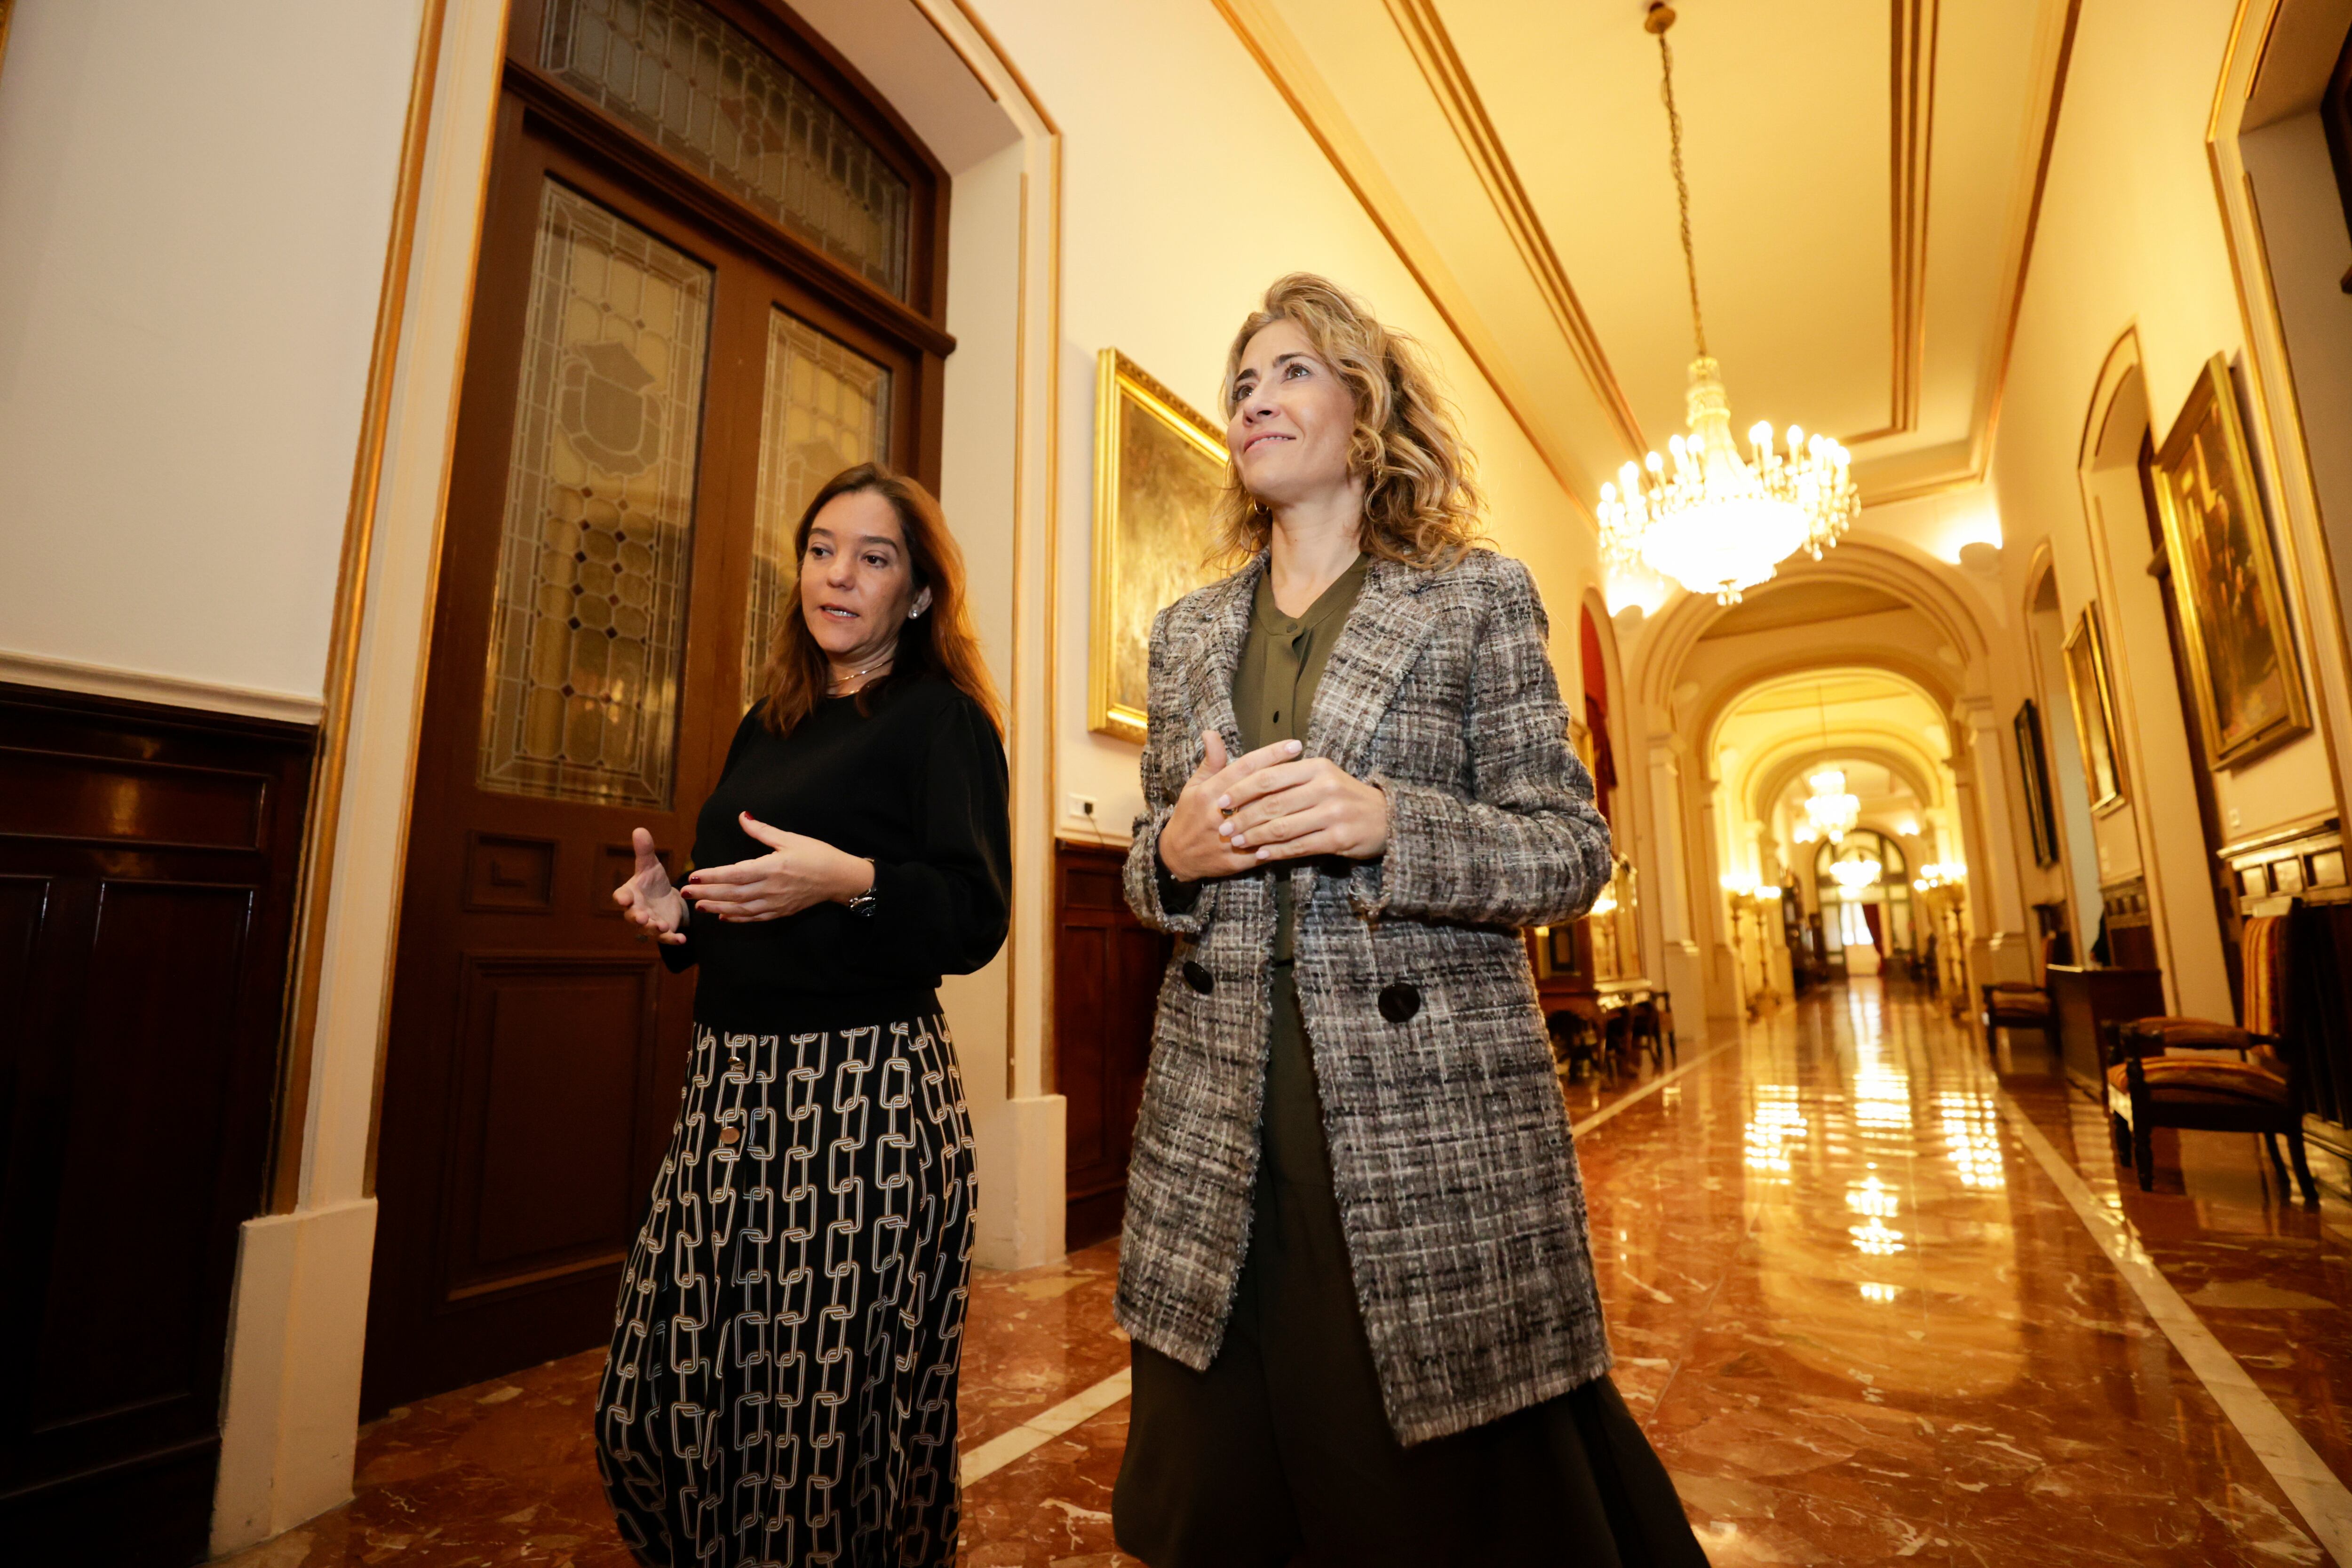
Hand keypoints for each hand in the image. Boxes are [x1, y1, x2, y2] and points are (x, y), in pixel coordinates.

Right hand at [612, 827, 688, 943]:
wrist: (668, 896)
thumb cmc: (653, 881)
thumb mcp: (650, 865)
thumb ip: (644, 851)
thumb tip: (640, 829)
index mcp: (630, 894)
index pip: (621, 897)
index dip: (622, 898)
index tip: (624, 899)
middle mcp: (637, 911)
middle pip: (632, 917)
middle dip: (636, 918)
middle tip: (642, 917)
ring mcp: (650, 922)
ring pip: (648, 930)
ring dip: (654, 929)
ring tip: (662, 926)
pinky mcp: (664, 931)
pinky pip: (666, 938)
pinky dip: (672, 939)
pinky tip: (681, 939)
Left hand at [680, 813, 871, 921]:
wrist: (840, 878)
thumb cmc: (817, 855)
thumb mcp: (790, 838)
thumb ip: (762, 830)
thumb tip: (742, 816)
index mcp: (772, 868)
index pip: (735, 873)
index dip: (713, 875)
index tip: (695, 874)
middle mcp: (771, 888)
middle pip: (732, 893)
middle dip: (707, 892)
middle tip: (686, 891)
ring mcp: (775, 903)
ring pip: (740, 908)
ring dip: (718, 906)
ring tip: (699, 905)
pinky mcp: (781, 911)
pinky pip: (754, 918)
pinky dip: (737, 918)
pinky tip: (724, 915)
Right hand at [1157, 731, 1304, 881]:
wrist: (1177, 857)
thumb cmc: (1189, 815)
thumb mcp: (1194, 786)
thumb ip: (1210, 762)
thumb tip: (1211, 732)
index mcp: (1208, 793)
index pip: (1245, 768)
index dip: (1271, 755)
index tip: (1294, 745)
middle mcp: (1217, 814)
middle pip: (1259, 793)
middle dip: (1287, 777)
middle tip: (1313, 764)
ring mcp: (1228, 838)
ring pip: (1265, 821)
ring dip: (1290, 808)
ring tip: (1313, 796)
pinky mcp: (1236, 860)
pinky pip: (1265, 849)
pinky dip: (1284, 840)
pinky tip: (1304, 829)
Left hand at [1217, 754, 1388, 862]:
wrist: (1386, 817)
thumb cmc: (1344, 796)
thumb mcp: (1322, 775)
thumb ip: (1288, 775)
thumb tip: (1246, 778)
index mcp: (1316, 767)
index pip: (1269, 776)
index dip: (1240, 789)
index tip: (1221, 801)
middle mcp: (1324, 787)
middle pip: (1272, 803)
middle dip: (1243, 817)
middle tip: (1223, 827)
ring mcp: (1332, 813)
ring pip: (1283, 826)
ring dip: (1255, 836)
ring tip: (1237, 842)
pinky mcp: (1338, 838)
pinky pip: (1299, 846)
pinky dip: (1276, 851)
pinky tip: (1261, 854)